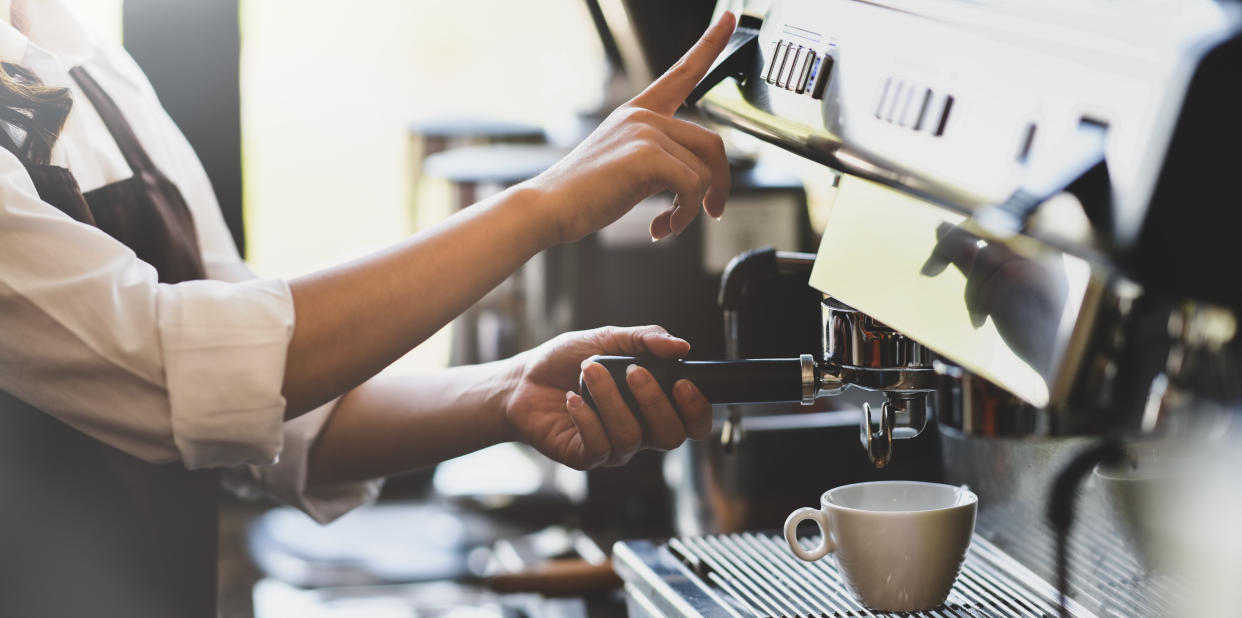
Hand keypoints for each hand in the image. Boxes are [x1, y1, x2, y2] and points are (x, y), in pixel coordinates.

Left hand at [503, 326, 712, 469]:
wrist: (523, 380)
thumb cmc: (567, 361)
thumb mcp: (607, 339)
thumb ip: (645, 340)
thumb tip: (680, 345)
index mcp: (652, 407)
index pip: (692, 423)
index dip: (697, 410)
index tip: (683, 383)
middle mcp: (639, 432)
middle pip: (670, 437)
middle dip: (655, 402)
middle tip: (634, 372)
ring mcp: (612, 448)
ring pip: (630, 437)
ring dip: (612, 400)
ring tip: (590, 371)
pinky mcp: (584, 457)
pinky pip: (598, 447)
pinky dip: (587, 419)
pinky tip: (573, 399)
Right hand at [524, 12, 735, 243]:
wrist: (550, 207)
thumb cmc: (585, 193)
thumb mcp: (628, 166)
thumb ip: (661, 159)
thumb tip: (697, 182)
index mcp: (640, 113)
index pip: (682, 71)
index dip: (710, 43)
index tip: (729, 17)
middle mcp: (645, 116)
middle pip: (713, 143)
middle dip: (719, 184)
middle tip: (712, 211)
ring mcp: (646, 132)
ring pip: (704, 170)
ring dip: (694, 207)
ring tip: (671, 223)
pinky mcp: (647, 156)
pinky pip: (691, 187)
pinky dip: (683, 215)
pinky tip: (661, 228)